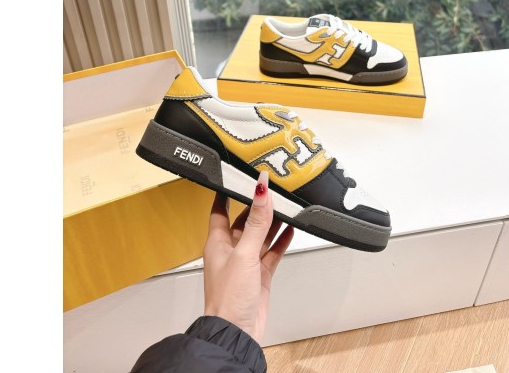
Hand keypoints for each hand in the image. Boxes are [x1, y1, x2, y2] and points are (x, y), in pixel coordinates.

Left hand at [203, 171, 293, 343]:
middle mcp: (231, 250)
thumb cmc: (228, 298)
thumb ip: (257, 222)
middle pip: (245, 220)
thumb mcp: (244, 253)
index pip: (220, 209)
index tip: (237, 175)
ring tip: (285, 204)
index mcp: (218, 242)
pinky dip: (281, 240)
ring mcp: (246, 263)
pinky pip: (271, 252)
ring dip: (271, 222)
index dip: (228, 192)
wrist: (236, 333)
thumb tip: (261, 192)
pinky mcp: (259, 275)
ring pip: (260, 235)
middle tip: (271, 189)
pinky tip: (290, 229)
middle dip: (257, 205)